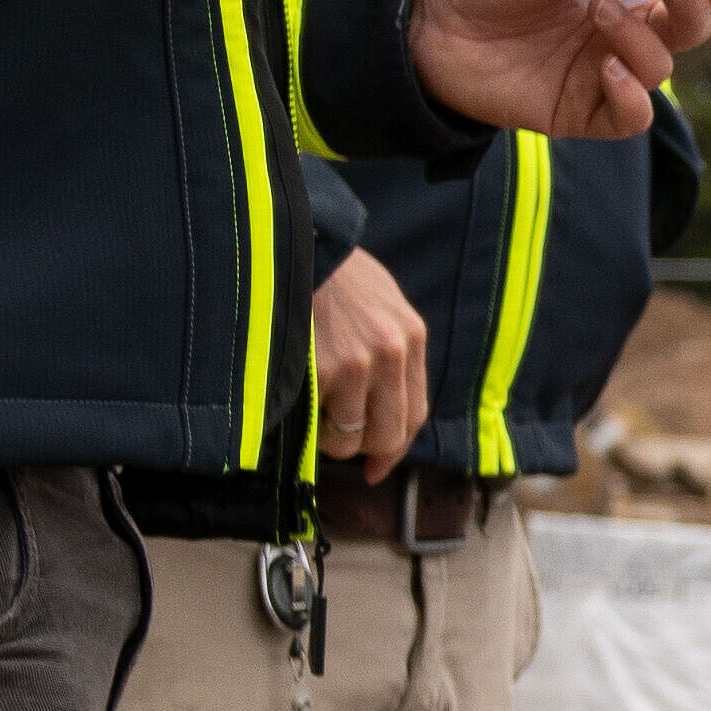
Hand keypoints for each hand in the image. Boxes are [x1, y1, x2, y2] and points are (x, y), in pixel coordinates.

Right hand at [308, 247, 429, 477]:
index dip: (395, 449)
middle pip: (387, 435)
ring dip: (328, 439)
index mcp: (410, 336)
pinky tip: (298, 400)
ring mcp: (356, 365)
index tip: (376, 467)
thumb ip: (390, 346)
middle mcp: (390, 353)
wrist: (295, 243)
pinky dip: (305, 425)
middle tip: (340, 445)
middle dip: (363, 451)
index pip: (415, 415)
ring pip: (348, 439)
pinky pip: (316, 425)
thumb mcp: (380, 300)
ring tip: (311, 413)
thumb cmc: (332, 273)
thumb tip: (380, 403)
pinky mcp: (320, 371)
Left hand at [411, 0, 710, 136]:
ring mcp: (601, 70)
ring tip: (597, 14)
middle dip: (693, 5)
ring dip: (642, 40)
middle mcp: (621, 26)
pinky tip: (607, 70)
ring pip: (661, 67)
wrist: (422, 14)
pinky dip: (631, 98)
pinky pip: (629, 117)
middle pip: (688, 27)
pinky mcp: (578, 112)